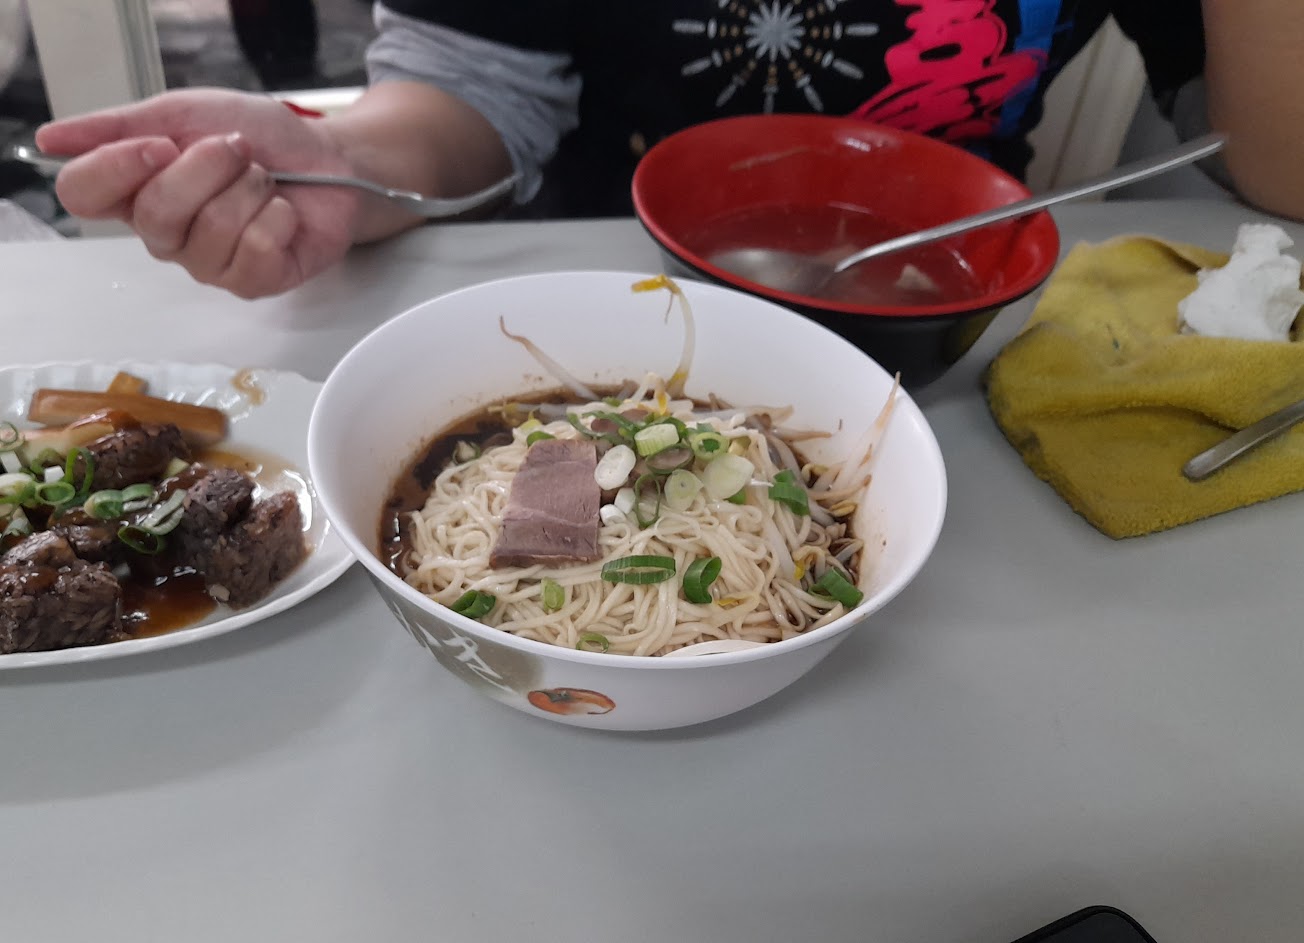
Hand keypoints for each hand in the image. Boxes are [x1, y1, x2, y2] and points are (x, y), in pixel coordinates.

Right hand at [36, 88, 361, 298]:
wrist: (329, 158)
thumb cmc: (260, 139)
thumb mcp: (185, 112)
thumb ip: (119, 127)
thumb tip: (52, 139)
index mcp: (136, 190)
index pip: (83, 195)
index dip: (117, 168)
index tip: (158, 144)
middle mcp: (166, 234)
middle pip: (154, 213)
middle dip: (206, 169)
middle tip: (238, 150)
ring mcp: (209, 264)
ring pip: (210, 231)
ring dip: (249, 189)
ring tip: (265, 180)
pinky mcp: (254, 282)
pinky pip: (254, 251)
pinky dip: (277, 218)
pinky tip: (284, 213)